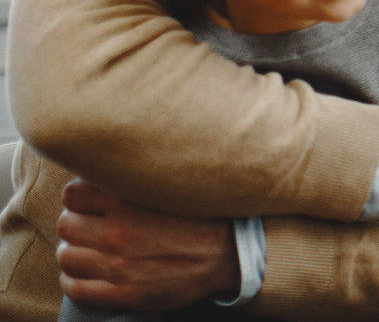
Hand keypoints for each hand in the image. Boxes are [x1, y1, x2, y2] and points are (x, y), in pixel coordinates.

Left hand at [55, 180, 237, 309]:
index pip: (72, 195)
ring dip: (75, 252)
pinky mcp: (122, 293)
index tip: (91, 203)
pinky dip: (74, 280)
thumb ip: (139, 178)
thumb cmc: (203, 215)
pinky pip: (74, 288)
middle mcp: (117, 233)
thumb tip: (112, 166)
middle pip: (66, 225)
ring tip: (90, 250)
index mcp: (127, 201)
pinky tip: (88, 273)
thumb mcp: (172, 185)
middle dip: (77, 225)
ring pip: (66, 256)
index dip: (80, 198)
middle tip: (91, 227)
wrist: (230, 255)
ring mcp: (117, 266)